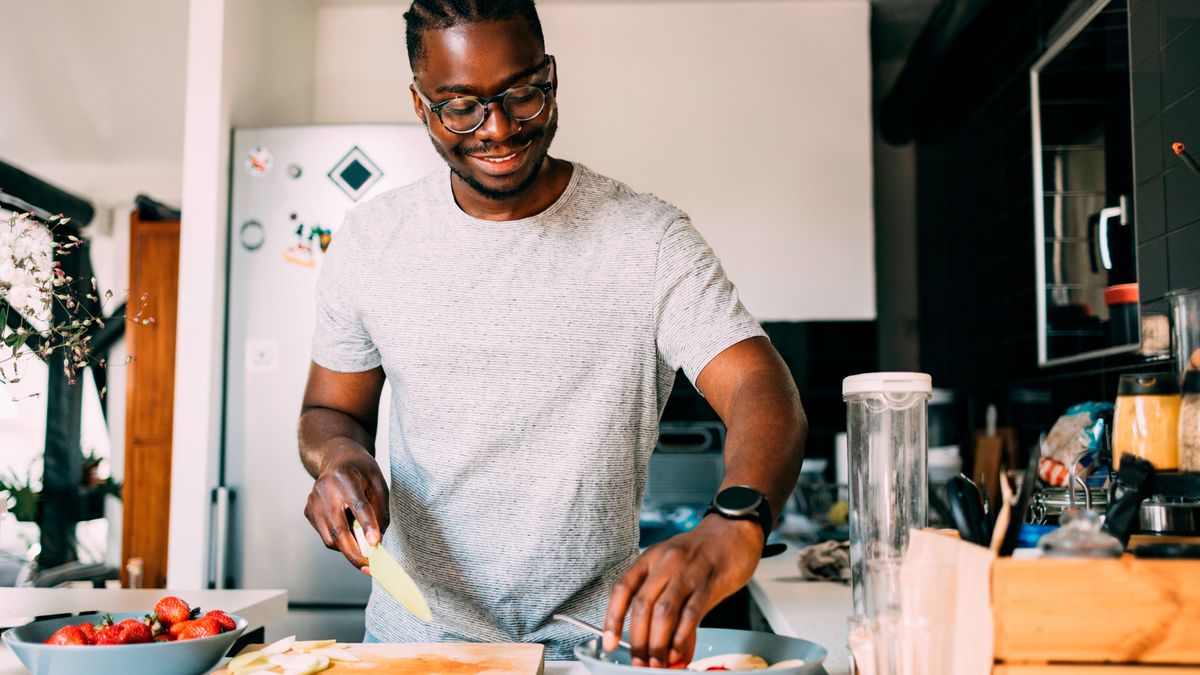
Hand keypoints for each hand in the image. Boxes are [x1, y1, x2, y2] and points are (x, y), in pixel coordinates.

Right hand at [303, 438, 389, 569]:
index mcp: (344, 476)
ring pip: (330, 537)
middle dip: (354, 552)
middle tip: (369, 566)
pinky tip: (350, 534)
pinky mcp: (308, 511)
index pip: (358, 505)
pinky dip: (340, 541)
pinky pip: (326, 535)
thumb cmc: (361, 470)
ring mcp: (313, 501)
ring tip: (364, 551)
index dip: (367, 526)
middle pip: (338, 528)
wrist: (336, 458)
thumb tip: (377, 541)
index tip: (376, 544)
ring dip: (348, 549)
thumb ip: (379, 510)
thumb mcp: (378, 483)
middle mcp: (324, 489)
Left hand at [603, 516, 763, 667]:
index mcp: (650, 558)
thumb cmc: (702, 552)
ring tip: (657, 663)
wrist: (734, 531)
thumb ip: (668, 607)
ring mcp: (687, 572)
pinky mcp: (709, 583)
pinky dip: (681, 637)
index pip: (623, 588)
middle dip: (638, 640)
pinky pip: (691, 614)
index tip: (609, 641)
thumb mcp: (676, 571)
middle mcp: (666, 563)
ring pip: (664, 612)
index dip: (612, 617)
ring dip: (658, 643)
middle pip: (642, 605)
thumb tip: (664, 648)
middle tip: (639, 661)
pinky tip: (678, 651)